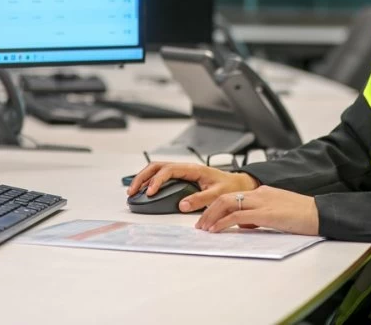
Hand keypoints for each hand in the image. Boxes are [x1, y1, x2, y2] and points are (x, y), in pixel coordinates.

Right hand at [126, 161, 258, 212]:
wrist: (238, 185)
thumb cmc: (230, 187)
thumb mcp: (217, 194)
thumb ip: (200, 199)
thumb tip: (182, 204)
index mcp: (193, 169)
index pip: (168, 170)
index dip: (156, 180)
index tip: (150, 192)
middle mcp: (185, 168)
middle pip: (157, 166)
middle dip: (142, 177)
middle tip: (132, 191)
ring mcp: (182, 172)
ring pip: (157, 169)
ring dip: (143, 178)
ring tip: (133, 191)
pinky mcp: (182, 178)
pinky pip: (161, 176)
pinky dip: (150, 181)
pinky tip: (144, 190)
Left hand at [195, 186, 319, 235]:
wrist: (319, 213)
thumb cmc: (304, 214)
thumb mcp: (278, 211)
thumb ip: (261, 214)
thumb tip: (246, 224)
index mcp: (263, 191)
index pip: (234, 195)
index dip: (218, 206)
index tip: (209, 217)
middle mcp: (259, 193)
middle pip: (225, 196)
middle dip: (209, 210)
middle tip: (200, 224)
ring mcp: (261, 202)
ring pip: (227, 203)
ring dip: (211, 216)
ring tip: (204, 228)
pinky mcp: (264, 213)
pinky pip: (236, 217)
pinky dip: (222, 223)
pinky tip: (216, 230)